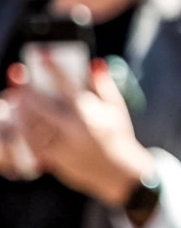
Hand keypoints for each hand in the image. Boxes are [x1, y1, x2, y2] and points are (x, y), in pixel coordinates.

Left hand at [7, 55, 152, 206]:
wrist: (118, 173)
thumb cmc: (118, 136)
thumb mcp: (116, 109)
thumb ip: (103, 85)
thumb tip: (94, 63)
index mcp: (89, 113)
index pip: (66, 85)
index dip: (52, 68)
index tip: (41, 54)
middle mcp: (72, 128)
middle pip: (39, 104)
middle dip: (25, 89)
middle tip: (17, 76)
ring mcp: (61, 144)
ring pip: (31, 123)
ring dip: (20, 108)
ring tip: (16, 96)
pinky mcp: (53, 158)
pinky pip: (31, 140)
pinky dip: (24, 128)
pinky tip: (21, 119)